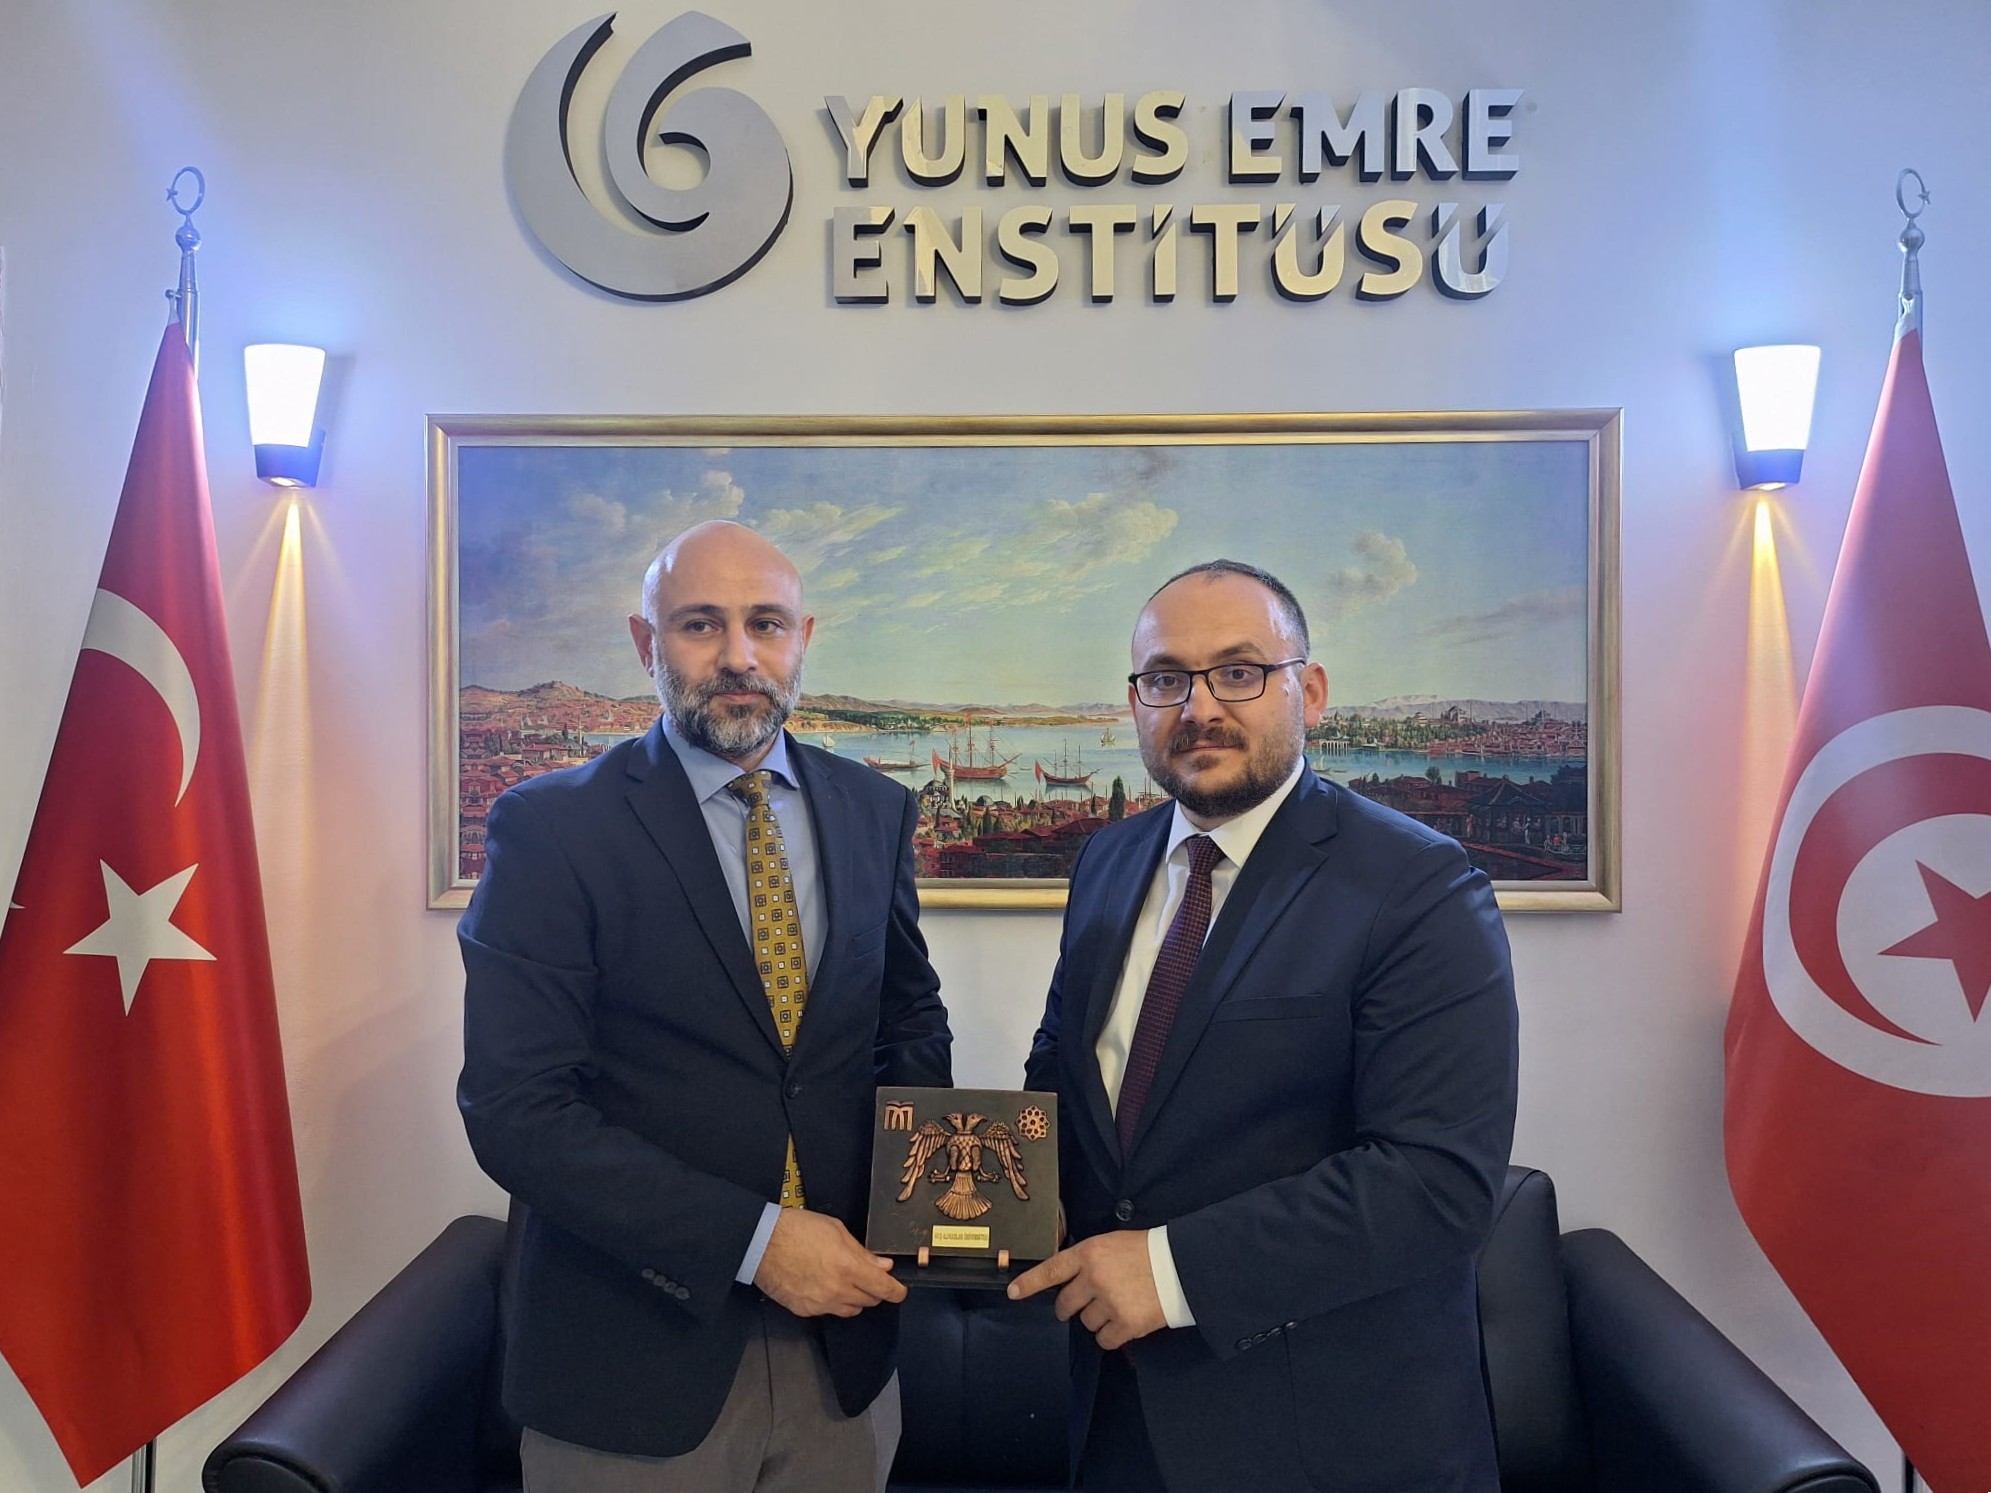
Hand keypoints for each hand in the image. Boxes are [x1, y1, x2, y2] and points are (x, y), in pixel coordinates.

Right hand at [754, 1209, 907, 1317]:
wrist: (762, 1243)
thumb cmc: (795, 1230)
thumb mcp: (836, 1230)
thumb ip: (862, 1251)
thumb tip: (881, 1264)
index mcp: (849, 1267)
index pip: (884, 1288)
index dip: (896, 1291)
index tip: (899, 1291)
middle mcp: (837, 1290)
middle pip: (870, 1301)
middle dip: (873, 1289)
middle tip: (866, 1276)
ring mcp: (821, 1303)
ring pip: (851, 1310)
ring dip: (854, 1298)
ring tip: (843, 1280)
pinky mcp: (805, 1310)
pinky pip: (828, 1312)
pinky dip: (832, 1302)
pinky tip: (824, 1285)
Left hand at [1006, 1230, 1165, 1349]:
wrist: (1182, 1266)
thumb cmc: (1147, 1250)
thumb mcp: (1112, 1243)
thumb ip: (1088, 1260)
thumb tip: (1069, 1279)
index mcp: (1089, 1253)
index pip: (1051, 1270)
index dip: (1029, 1283)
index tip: (1012, 1292)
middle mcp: (1094, 1278)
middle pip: (1065, 1304)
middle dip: (1071, 1307)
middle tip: (1085, 1303)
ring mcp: (1109, 1303)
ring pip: (1085, 1323)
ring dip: (1097, 1319)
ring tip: (1117, 1306)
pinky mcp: (1125, 1324)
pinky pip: (1104, 1340)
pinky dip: (1111, 1335)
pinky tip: (1124, 1322)